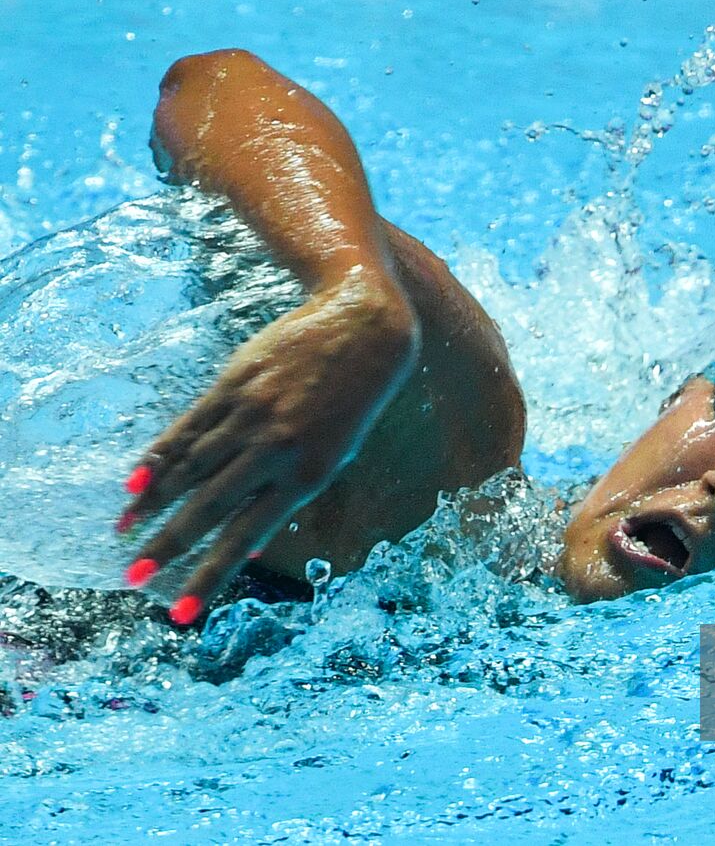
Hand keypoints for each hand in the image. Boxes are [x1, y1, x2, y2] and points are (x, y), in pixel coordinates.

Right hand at [119, 283, 418, 622]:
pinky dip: (160, 457)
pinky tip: (137, 482)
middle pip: (208, 507)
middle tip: (132, 576)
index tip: (179, 613)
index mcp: (307, 475)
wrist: (361, 328)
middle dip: (167, 546)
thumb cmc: (353, 401)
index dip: (208, 577)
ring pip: (191, 468)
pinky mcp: (233, 384)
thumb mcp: (335, 452)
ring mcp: (250, 414)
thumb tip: (252, 543)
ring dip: (154, 503)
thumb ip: (290, 493)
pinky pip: (188, 428)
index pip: (246, 538)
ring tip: (125, 530)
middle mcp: (275, 448)